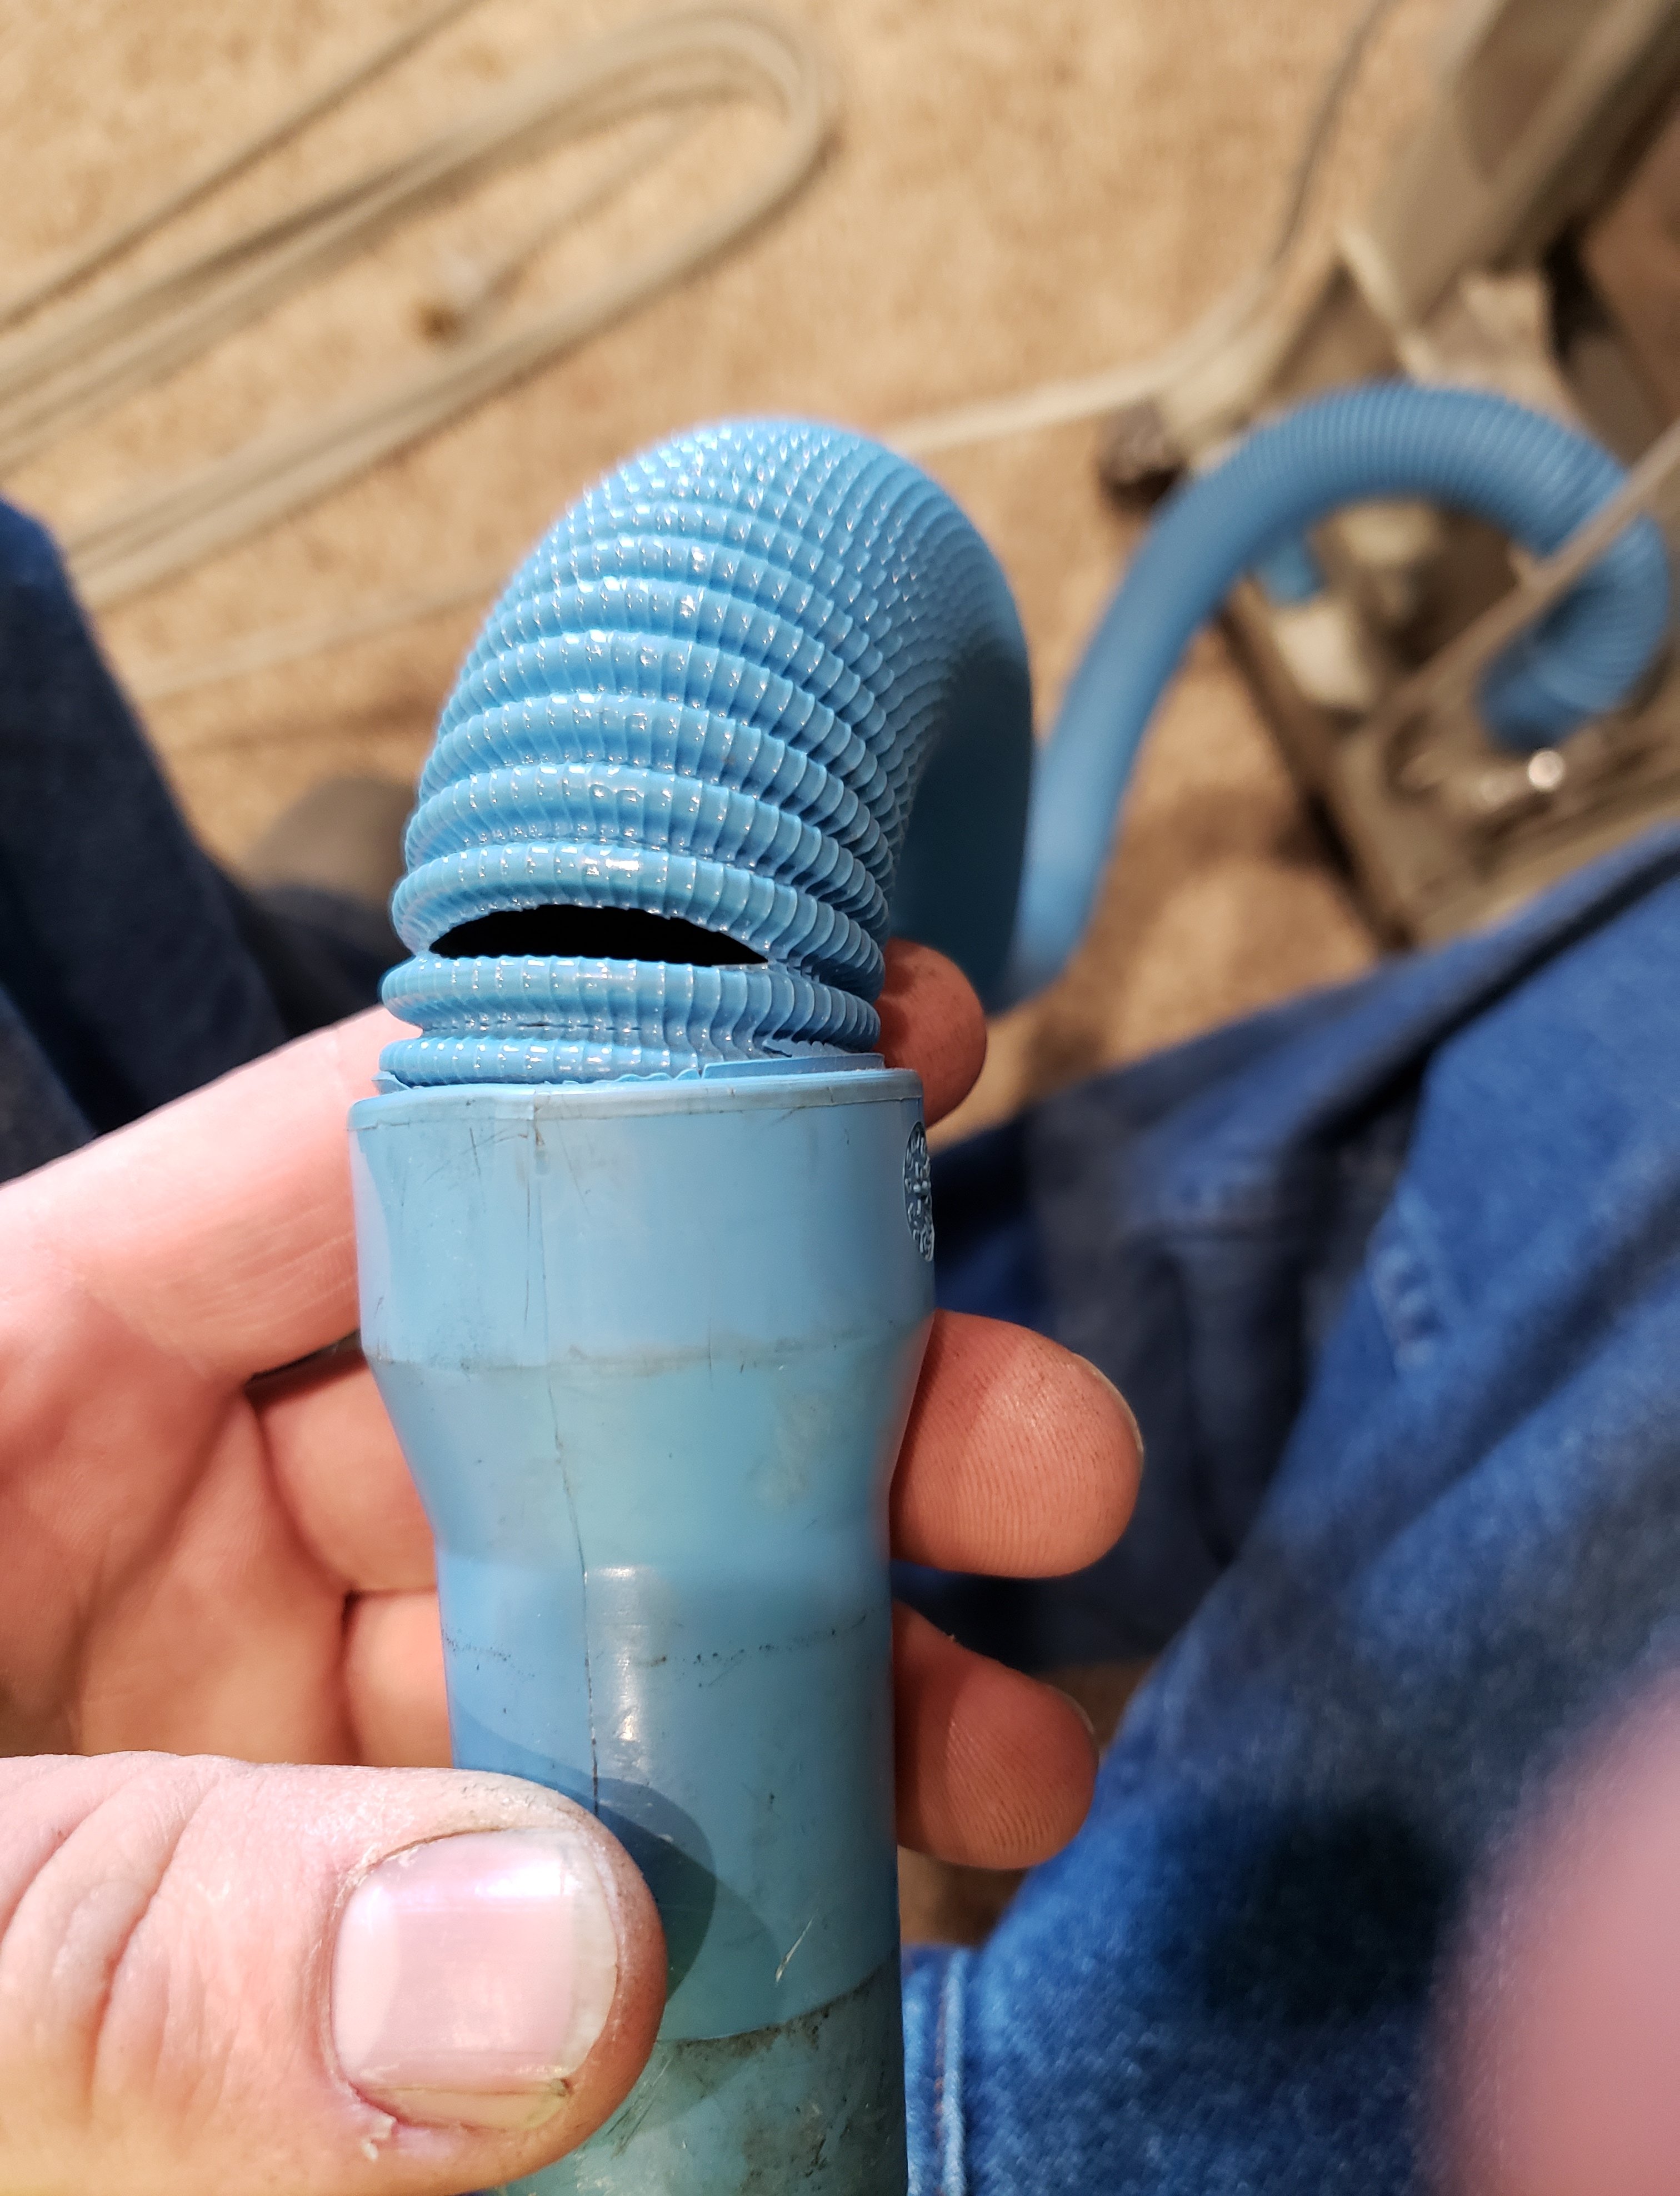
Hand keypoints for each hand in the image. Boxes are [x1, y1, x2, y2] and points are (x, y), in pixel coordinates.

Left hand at [0, 939, 1139, 2194]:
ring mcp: (257, 1712)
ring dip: (823, 1675)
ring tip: (1018, 1753)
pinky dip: (712, 1877)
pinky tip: (873, 1915)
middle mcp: (167, 1514)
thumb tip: (567, 1964)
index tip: (876, 1054)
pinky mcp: (311, 1899)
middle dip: (817, 1419)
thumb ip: (157, 1947)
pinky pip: (546, 1849)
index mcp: (26, 1372)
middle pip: (542, 1397)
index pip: (365, 1157)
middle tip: (1040, 1460)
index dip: (627, 1088)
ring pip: (586, 1626)